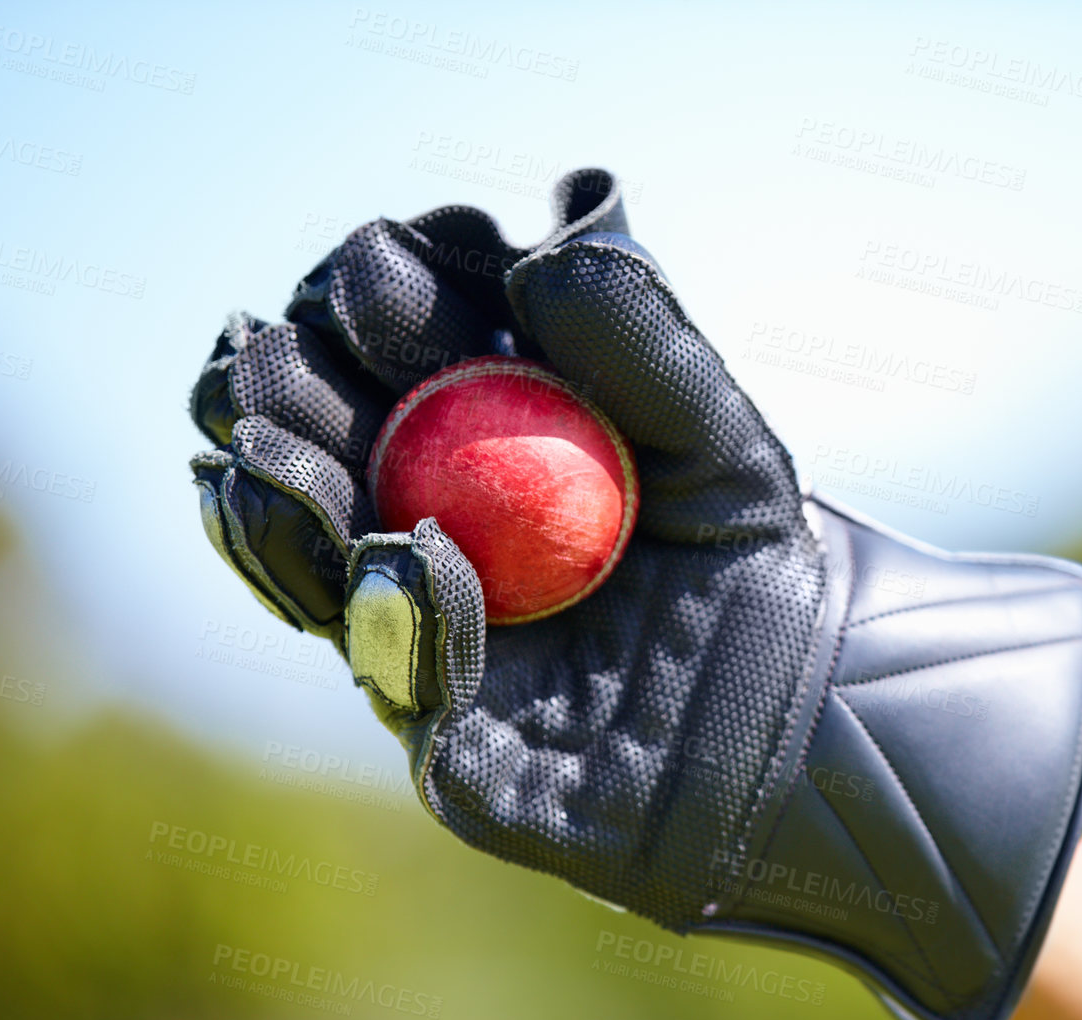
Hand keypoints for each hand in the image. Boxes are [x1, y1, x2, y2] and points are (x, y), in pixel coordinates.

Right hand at [188, 169, 1081, 1019]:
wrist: (822, 710)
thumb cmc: (760, 556)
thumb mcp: (719, 436)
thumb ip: (647, 337)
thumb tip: (569, 208)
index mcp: (466, 439)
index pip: (388, 352)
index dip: (370, 307)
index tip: (386, 275)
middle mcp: (417, 530)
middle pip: (317, 455)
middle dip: (280, 400)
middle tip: (268, 355)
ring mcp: (422, 639)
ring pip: (318, 573)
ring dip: (280, 511)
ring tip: (260, 454)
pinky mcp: (453, 748)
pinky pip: (410, 680)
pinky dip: (406, 614)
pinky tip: (403, 551)